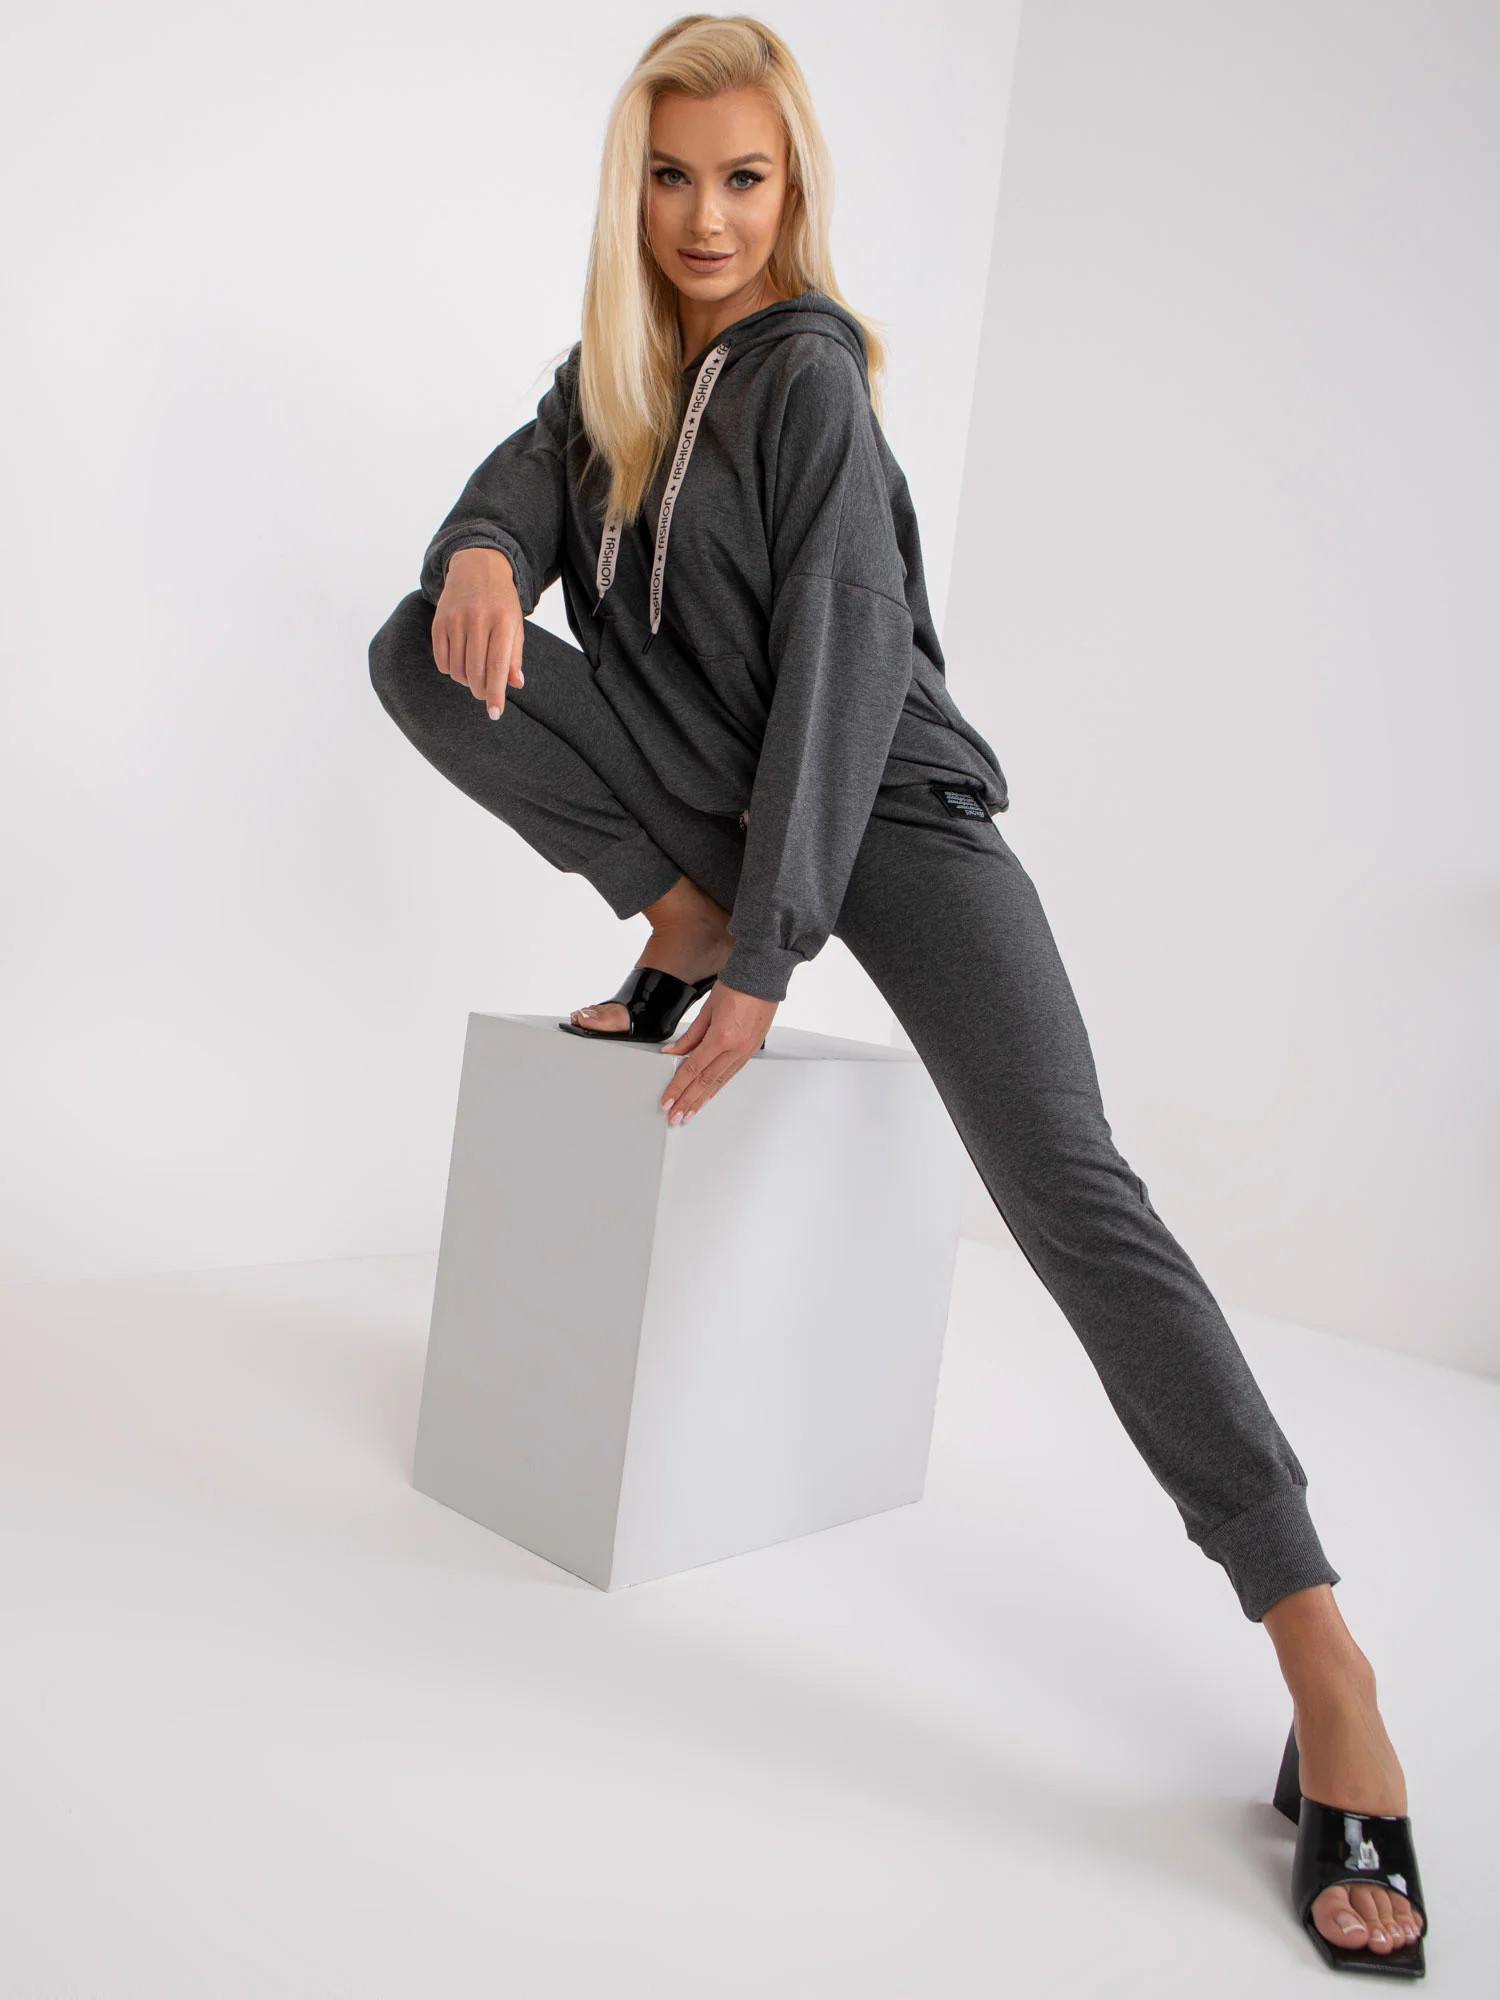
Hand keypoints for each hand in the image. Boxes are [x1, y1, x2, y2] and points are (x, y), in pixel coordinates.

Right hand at [432, 547, 524, 717]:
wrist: (476, 567)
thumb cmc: (501, 602)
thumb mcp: (514, 625)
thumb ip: (514, 655)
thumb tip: (515, 684)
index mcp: (502, 621)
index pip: (497, 666)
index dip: (496, 694)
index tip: (495, 713)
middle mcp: (477, 619)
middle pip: (475, 672)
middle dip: (480, 690)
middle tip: (484, 693)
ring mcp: (455, 620)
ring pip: (457, 669)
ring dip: (466, 681)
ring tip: (474, 675)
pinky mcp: (439, 622)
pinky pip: (442, 660)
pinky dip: (450, 670)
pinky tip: (459, 664)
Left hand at [659, 980, 777, 1123]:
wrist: (764, 976)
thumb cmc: (736, 985)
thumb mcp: (706, 1010)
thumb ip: (689, 1035)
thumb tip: (672, 1052)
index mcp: (721, 1037)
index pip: (693, 1069)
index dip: (678, 1087)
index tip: (668, 1101)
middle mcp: (736, 1048)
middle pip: (706, 1081)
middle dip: (689, 1101)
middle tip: (676, 1117)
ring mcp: (746, 1051)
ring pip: (720, 1081)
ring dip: (702, 1099)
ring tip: (690, 1113)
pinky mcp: (752, 1050)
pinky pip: (731, 1073)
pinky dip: (718, 1087)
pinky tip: (709, 1095)